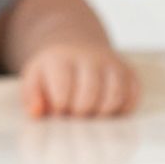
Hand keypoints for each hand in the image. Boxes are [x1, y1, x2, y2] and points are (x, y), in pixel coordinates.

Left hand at [20, 43, 140, 118]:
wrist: (76, 46)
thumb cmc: (53, 72)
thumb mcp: (33, 78)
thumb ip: (31, 96)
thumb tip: (37, 113)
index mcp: (61, 60)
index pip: (62, 92)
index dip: (60, 109)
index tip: (57, 111)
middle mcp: (90, 58)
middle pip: (89, 96)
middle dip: (80, 114)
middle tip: (74, 116)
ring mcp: (112, 64)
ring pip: (114, 97)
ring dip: (102, 115)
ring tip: (90, 116)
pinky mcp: (129, 72)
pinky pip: (133, 96)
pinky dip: (123, 110)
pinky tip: (109, 112)